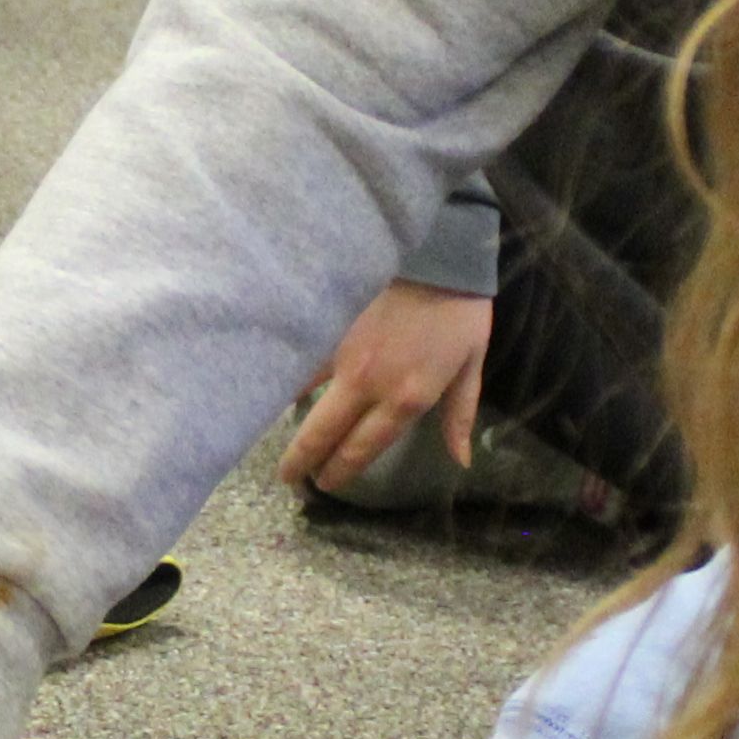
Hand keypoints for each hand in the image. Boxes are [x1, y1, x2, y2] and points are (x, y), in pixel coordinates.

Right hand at [282, 279, 493, 493]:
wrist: (438, 254)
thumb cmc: (460, 311)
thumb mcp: (471, 365)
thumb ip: (459, 415)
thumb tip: (462, 460)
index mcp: (406, 399)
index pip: (362, 448)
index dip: (339, 471)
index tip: (324, 484)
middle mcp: (367, 385)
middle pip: (323, 435)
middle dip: (303, 462)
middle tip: (290, 478)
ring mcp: (341, 355)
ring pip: (301, 401)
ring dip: (287, 421)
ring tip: (273, 438)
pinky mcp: (327, 326)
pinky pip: (299, 362)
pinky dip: (283, 378)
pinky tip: (268, 387)